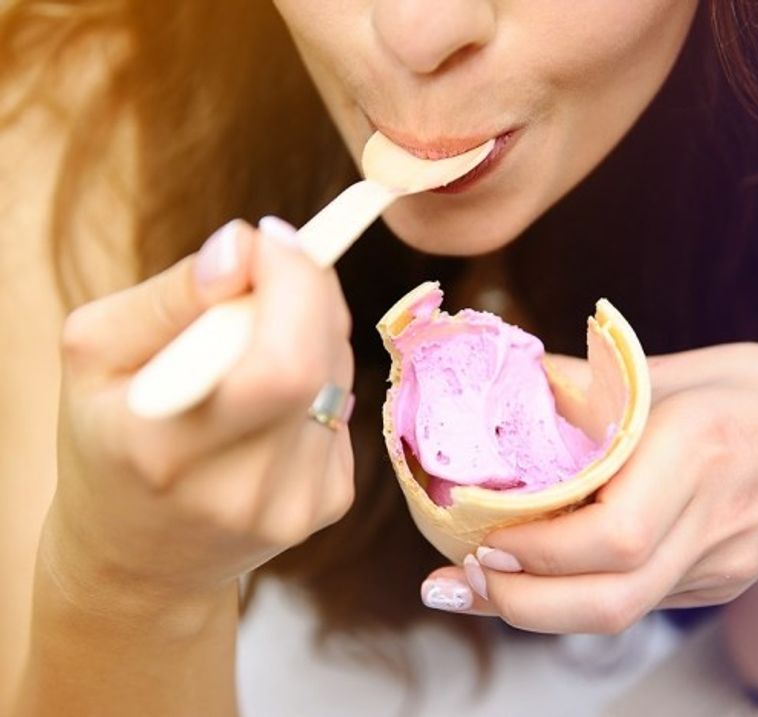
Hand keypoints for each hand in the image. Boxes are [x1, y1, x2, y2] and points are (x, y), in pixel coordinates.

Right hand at [47, 219, 354, 607]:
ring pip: (338, 377)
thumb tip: (244, 249)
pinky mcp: (326, 505)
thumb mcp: (96, 355)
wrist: (139, 558)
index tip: (269, 240)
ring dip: (312, 332)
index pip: (280, 364)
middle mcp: (242, 491)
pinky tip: (271, 398)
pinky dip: (316, 378)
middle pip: (321, 365)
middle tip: (271, 271)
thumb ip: (170, 296)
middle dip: (307, 292)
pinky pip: (341, 408)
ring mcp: (294, 506)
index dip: (294, 284)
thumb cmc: (108, 440)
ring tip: (257, 341)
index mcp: (168, 452)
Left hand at [422, 343, 757, 632]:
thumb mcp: (681, 367)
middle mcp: (713, 519)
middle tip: (459, 577)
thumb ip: (594, 384)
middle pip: (612, 599)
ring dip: (538, 609)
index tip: (479, 530)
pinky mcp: (717, 582)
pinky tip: (534, 573)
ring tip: (475, 582)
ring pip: (621, 613)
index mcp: (702, 449)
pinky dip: (574, 595)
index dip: (538, 548)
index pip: (614, 534)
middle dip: (523, 602)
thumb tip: (508, 385)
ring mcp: (721, 562)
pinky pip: (637, 601)